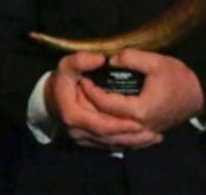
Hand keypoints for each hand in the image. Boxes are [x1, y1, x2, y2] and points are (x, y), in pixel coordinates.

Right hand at [45, 52, 161, 150]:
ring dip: (134, 143)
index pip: (101, 125)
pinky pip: (111, 146)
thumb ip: (81, 60)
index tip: (139, 120)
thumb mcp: (67, 65)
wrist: (51, 95)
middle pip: (109, 138)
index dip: (120, 124)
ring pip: (112, 145)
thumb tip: (101, 59)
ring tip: (154, 137)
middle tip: (154, 133)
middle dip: (132, 137)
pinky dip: (128, 144)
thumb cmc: (62, 79)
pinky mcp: (89, 141)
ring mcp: (83, 139)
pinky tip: (144, 140)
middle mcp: (77, 132)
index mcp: (72, 116)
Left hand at [79, 48, 203, 136]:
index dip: (91, 91)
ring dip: (96, 123)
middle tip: (79, 93)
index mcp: (140, 110)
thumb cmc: (179, 78)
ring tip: (85, 106)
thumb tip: (110, 59)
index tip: (83, 79)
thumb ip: (131, 58)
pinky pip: (123, 140)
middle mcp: (140, 127)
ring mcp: (144, 134)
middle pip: (105, 122)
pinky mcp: (147, 135)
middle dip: (89, 108)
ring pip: (112, 135)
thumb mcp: (157, 61)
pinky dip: (109, 134)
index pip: (105, 104)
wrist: (199, 96)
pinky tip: (99, 125)